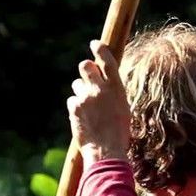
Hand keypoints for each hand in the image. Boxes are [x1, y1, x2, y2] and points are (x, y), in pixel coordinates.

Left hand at [68, 40, 130, 164]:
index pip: (107, 60)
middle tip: (87, 77)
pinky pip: (72, 101)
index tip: (95, 44)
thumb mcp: (123, 109)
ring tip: (89, 110)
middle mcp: (101, 89)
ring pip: (77, 85)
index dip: (100, 48)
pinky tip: (84, 120)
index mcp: (117, 88)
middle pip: (86, 66)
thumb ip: (112, 93)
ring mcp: (86, 97)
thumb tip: (103, 84)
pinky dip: (76, 108)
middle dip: (85, 69)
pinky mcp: (75, 107)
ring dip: (81, 92)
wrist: (107, 151)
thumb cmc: (119, 134)